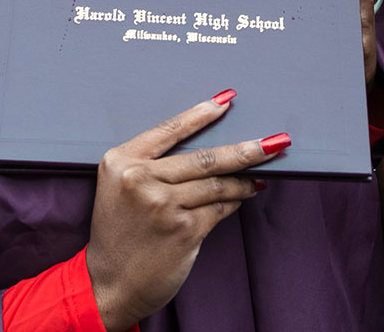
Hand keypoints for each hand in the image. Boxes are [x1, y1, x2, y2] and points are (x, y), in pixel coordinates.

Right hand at [86, 94, 287, 330]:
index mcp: (120, 162)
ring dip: (244, 179)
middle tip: (275, 142)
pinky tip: (245, 195)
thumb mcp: (122, 190)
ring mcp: (162, 205)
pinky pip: (219, 208)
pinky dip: (235, 201)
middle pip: (204, 158)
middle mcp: (139, 179)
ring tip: (260, 174)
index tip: (227, 100)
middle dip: (245, 150)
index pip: (170, 130)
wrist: (108, 284)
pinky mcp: (183, 230)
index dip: (201, 114)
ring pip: (217, 184)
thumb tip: (210, 150)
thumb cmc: (119, 234)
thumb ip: (154, 166)